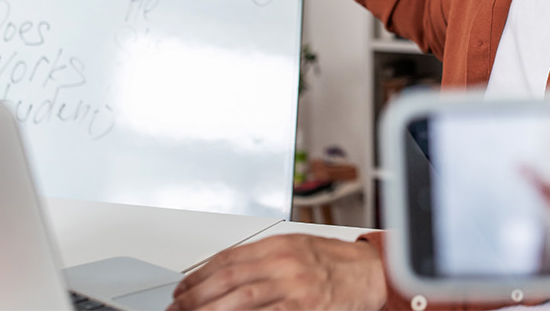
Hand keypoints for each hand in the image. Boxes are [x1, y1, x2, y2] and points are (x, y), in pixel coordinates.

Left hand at [167, 234, 385, 309]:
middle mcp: (284, 264)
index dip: (198, 275)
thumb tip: (223, 272)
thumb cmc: (336, 261)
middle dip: (195, 297)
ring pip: (240, 301)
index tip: (182, 289)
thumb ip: (262, 258)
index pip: (227, 259)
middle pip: (227, 280)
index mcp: (279, 245)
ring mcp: (294, 288)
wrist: (371, 273)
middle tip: (178, 307)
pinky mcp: (304, 309)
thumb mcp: (296, 247)